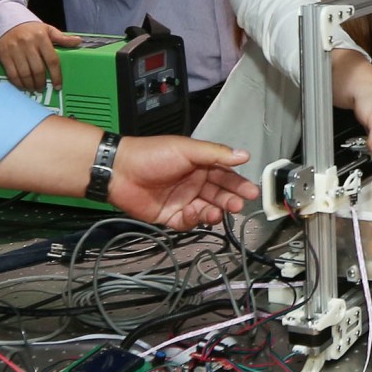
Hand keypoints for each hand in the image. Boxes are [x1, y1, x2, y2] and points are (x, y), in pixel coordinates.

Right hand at [0, 21, 81, 90]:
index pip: (52, 60)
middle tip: (43, 89)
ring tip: (34, 89)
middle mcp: (28, 44)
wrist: (6, 22)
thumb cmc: (31, 29)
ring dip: (30, 85)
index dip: (56, 75)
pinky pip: (11, 73)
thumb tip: (78, 41)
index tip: (58, 85)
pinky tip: (23, 86)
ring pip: (24, 73)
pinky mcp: (3, 55)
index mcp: (41, 38)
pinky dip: (18, 83)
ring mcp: (14, 50)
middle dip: (41, 83)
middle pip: (37, 69)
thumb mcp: (48, 29)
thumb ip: (62, 38)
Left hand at [108, 137, 259, 229]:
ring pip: (207, 210)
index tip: (251, 191)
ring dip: (215, 212)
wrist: (120, 171)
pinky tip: (193, 213)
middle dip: (231, 200)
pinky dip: (194, 220)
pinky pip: (188, 222)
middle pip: (219, 194)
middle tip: (239, 205)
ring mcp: (183, 200)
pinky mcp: (170, 216)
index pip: (225, 176)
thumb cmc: (152, 154)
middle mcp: (194, 183)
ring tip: (217, 213)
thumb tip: (243, 155)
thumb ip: (216, 154)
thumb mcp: (187, 149)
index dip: (239, 184)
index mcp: (200, 165)